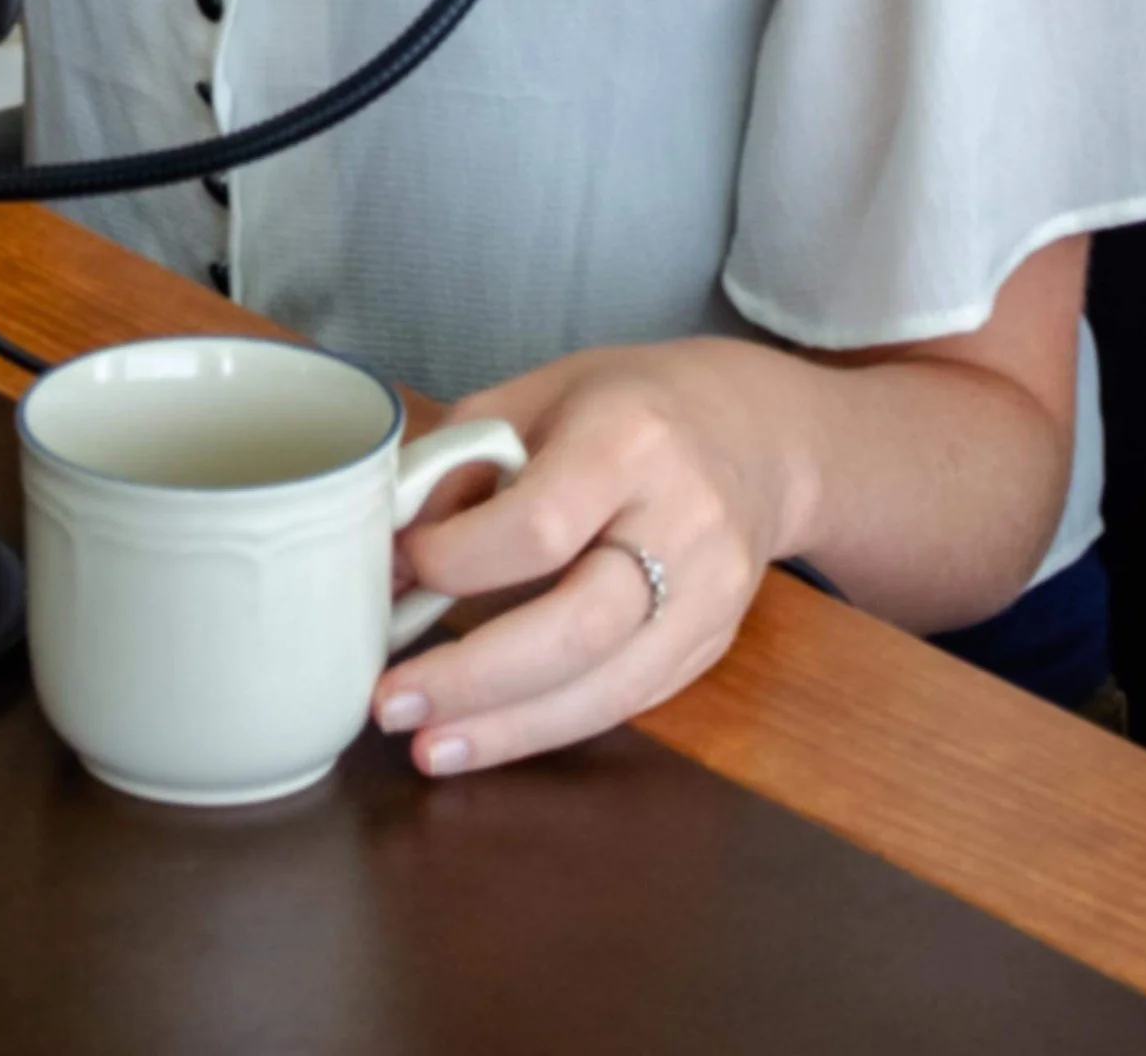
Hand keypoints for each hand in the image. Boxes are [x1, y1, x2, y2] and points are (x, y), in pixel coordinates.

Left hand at [372, 338, 802, 775]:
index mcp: (630, 441)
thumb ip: (460, 467)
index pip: (539, 526)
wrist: (756, 434)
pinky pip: (626, 703)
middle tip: (390, 701)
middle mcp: (682, 523)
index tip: (400, 567)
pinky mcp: (712, 648)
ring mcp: (710, 597)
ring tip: (428, 749)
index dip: (458, 560)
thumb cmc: (627, 405)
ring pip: (608, 688)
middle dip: (475, 676)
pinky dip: (550, 725)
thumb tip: (389, 561)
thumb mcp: (537, 397)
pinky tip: (489, 736)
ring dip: (508, 729)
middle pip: (579, 627)